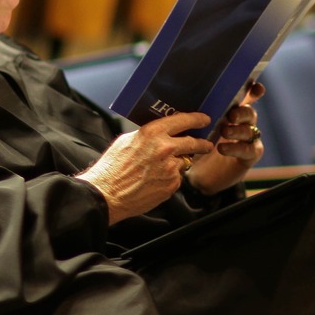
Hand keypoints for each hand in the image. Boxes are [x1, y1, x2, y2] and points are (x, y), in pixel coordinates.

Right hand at [80, 111, 214, 222]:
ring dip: (177, 163)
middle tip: (207, 144)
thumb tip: (160, 134)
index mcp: (152, 133)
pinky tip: (154, 181)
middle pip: (193, 142)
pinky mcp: (172, 184)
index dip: (196, 119)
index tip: (205, 120)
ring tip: (159, 170)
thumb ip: (147, 136)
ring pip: (183, 162)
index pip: (182, 121)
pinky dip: (170, 178)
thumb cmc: (112, 168)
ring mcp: (170, 167)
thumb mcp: (127, 141)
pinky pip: (176, 178)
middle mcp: (165, 148)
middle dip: (203, 144)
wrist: (107, 194)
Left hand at [185, 84, 265, 195]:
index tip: (256, 87)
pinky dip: (236, 148)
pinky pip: (248, 150)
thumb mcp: (194, 128)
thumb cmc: (196, 146)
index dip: (253, 91)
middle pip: (249, 112)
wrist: (199, 176)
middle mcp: (243, 124)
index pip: (246, 98)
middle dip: (242, 112)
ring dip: (238, 130)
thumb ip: (194, 114)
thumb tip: (180, 96)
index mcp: (231, 112)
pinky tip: (222, 148)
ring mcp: (248, 140)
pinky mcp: (249, 156)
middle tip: (231, 115)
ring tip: (224, 131)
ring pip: (250, 130)